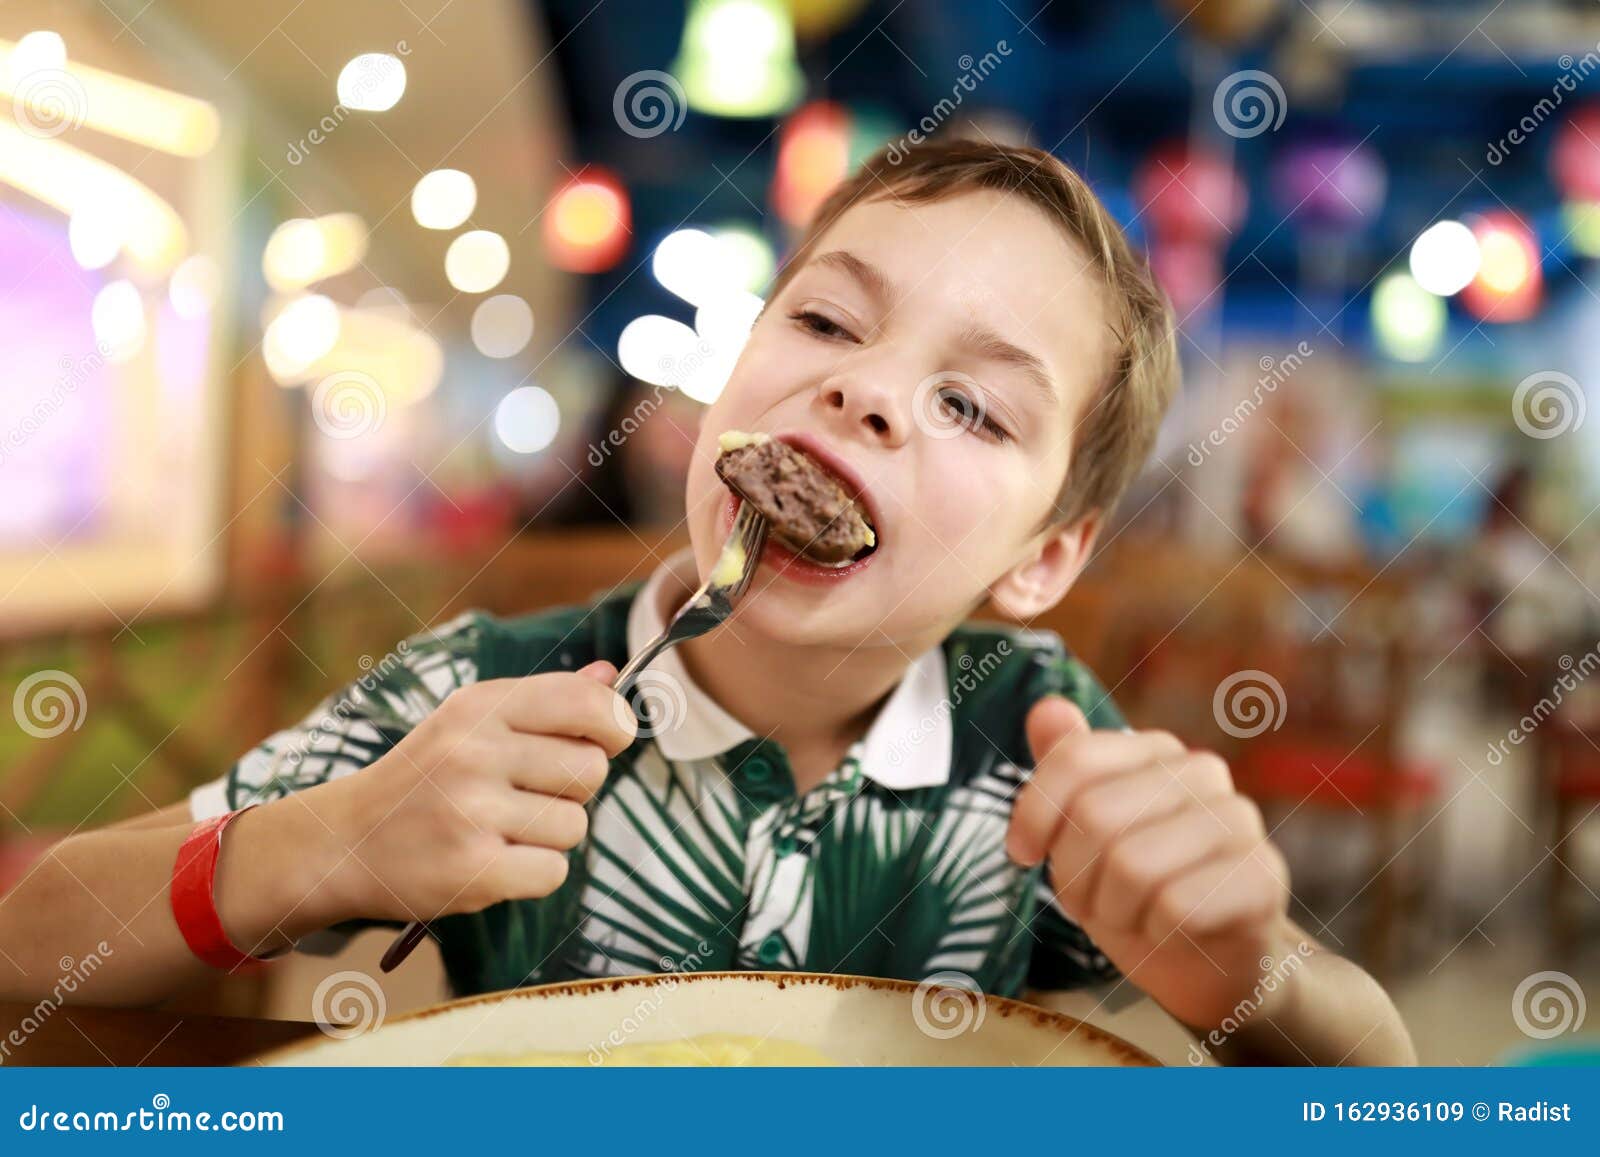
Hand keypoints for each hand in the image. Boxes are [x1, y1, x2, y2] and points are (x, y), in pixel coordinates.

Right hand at [317, 660, 634, 923]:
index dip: (614, 725)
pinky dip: (535, 874)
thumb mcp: (471, 721)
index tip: (606, 740)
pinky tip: (496, 861)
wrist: (345, 841)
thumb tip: (610, 677)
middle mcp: (475, 752)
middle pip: (592, 769)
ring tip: (502, 828)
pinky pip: (554, 872)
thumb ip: (545, 699)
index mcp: (480, 706)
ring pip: (576, 825)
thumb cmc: (424, 777)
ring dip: (551, 834)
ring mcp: (472, 812)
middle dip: (574, 787)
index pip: (587, 703)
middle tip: (528, 793)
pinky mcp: (472, 870)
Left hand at [1006, 696, 1293, 1030]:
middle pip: (1096, 816)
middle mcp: (1202, 771)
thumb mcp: (1082, 830)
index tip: (1023, 854)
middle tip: (1088, 900)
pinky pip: (1175, 907)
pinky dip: (1153, 931)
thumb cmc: (1132, 889)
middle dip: (1073, 875)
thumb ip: (1066, 768)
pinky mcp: (1263, 877)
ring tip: (1128, 915)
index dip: (1034, 814)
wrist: (1203, 962)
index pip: (1075, 759)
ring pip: (1132, 866)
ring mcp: (1239, 821)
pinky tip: (1167, 930)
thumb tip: (1046, 706)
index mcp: (1155, 749)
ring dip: (1112, 909)